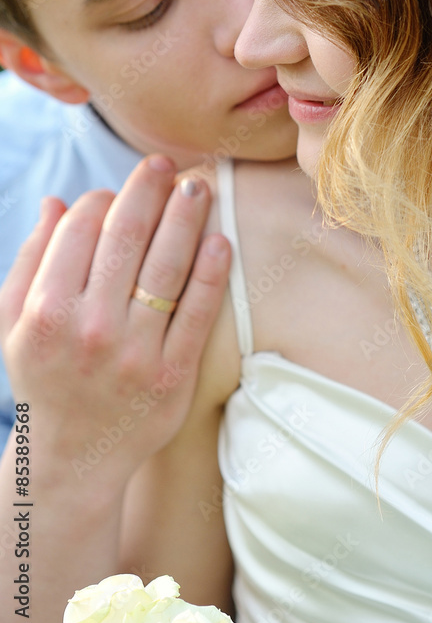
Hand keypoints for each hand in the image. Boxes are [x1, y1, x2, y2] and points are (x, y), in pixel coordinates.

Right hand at [0, 156, 229, 486]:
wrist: (73, 459)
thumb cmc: (44, 378)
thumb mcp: (14, 324)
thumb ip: (30, 261)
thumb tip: (58, 201)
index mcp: (45, 312)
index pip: (80, 231)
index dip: (102, 199)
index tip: (116, 188)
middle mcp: (89, 330)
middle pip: (127, 239)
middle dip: (148, 190)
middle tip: (166, 163)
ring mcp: (135, 355)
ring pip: (167, 267)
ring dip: (186, 217)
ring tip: (198, 185)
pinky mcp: (174, 377)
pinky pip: (197, 313)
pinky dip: (211, 273)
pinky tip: (220, 240)